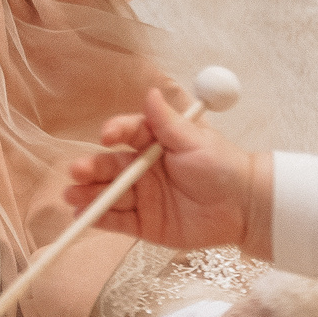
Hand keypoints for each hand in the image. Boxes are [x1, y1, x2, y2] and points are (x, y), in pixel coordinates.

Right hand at [66, 85, 262, 251]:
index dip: (115, 133)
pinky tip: (82, 215)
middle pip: (110, 166)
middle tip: (77, 171)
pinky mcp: (144, 224)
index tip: (107, 137)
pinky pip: (117, 221)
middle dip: (91, 168)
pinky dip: (98, 219)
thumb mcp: (195, 141)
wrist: (245, 208)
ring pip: (109, 194)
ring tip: (72, 195)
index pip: (127, 133)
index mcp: (154, 142)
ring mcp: (142, 197)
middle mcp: (142, 169)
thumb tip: (151, 92)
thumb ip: (168, 122)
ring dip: (88, 193)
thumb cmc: (222, 167)